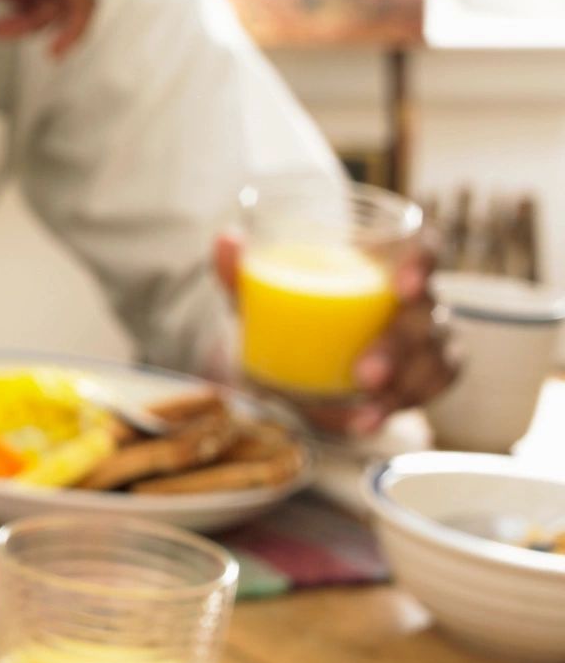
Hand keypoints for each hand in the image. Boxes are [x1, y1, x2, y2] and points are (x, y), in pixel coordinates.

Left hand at [214, 228, 460, 436]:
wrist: (291, 364)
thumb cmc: (287, 313)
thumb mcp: (259, 297)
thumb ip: (242, 272)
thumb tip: (226, 240)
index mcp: (384, 264)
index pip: (424, 249)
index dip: (424, 261)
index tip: (404, 285)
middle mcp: (414, 300)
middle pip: (426, 315)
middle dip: (399, 346)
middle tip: (364, 374)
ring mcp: (424, 340)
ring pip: (436, 358)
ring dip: (404, 386)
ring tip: (365, 408)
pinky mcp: (421, 377)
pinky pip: (428, 391)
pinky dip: (397, 408)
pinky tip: (365, 422)